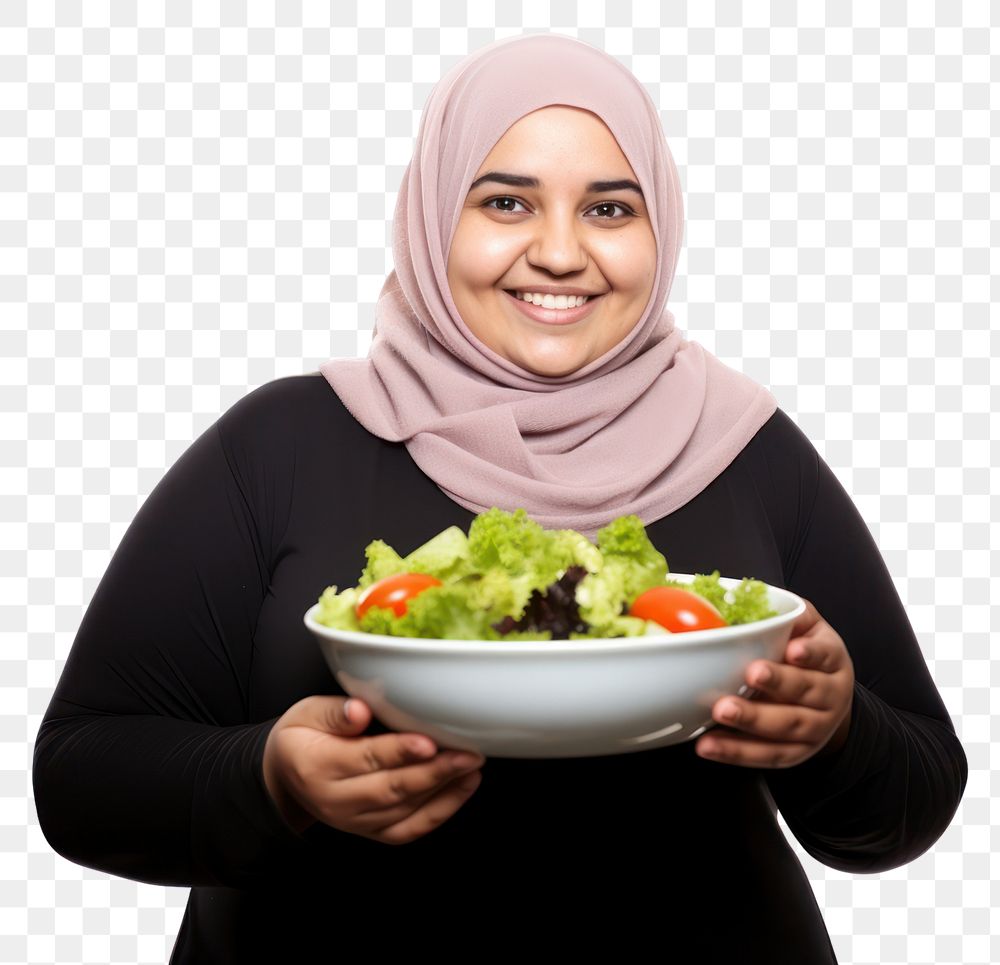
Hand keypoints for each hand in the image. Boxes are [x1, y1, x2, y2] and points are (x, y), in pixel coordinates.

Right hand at [262, 695, 484, 842]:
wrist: (287, 776)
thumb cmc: (303, 737)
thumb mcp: (306, 713)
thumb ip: (334, 712)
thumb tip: (360, 710)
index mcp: (318, 766)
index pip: (365, 759)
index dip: (399, 751)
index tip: (429, 741)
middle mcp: (336, 801)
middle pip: (391, 790)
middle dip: (434, 773)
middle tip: (467, 754)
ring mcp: (355, 821)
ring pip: (405, 812)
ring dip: (444, 791)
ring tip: (472, 767)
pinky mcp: (371, 832)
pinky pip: (409, 829)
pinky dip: (440, 812)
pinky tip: (463, 788)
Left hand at [694, 598, 854, 768]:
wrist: (828, 702)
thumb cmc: (803, 656)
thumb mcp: (803, 627)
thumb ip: (782, 613)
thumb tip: (738, 594)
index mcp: (831, 659)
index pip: (825, 654)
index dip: (810, 653)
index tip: (792, 649)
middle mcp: (831, 695)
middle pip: (807, 692)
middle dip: (778, 684)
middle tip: (749, 674)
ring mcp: (817, 728)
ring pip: (788, 728)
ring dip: (752, 721)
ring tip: (721, 711)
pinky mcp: (797, 753)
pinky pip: (768, 756)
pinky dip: (737, 752)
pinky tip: (711, 744)